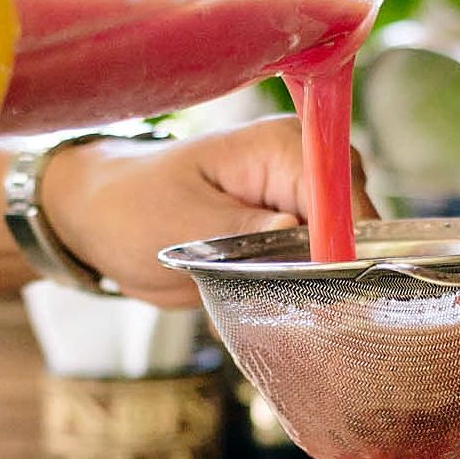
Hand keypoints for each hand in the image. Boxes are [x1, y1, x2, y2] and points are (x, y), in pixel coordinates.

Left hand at [41, 121, 376, 307]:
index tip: (324, 286)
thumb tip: (298, 233)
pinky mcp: (289, 238)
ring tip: (274, 311)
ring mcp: (300, 205)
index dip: (341, 245)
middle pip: (358, 228)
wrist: (101, 220)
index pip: (342, 194)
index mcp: (282, 146)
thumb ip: (245, 230)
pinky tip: (265, 313)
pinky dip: (295, 298)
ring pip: (341, 258)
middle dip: (334, 273)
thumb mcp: (182, 222)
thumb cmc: (132, 206)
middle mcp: (303, 170)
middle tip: (301, 311)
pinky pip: (316, 273)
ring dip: (314, 292)